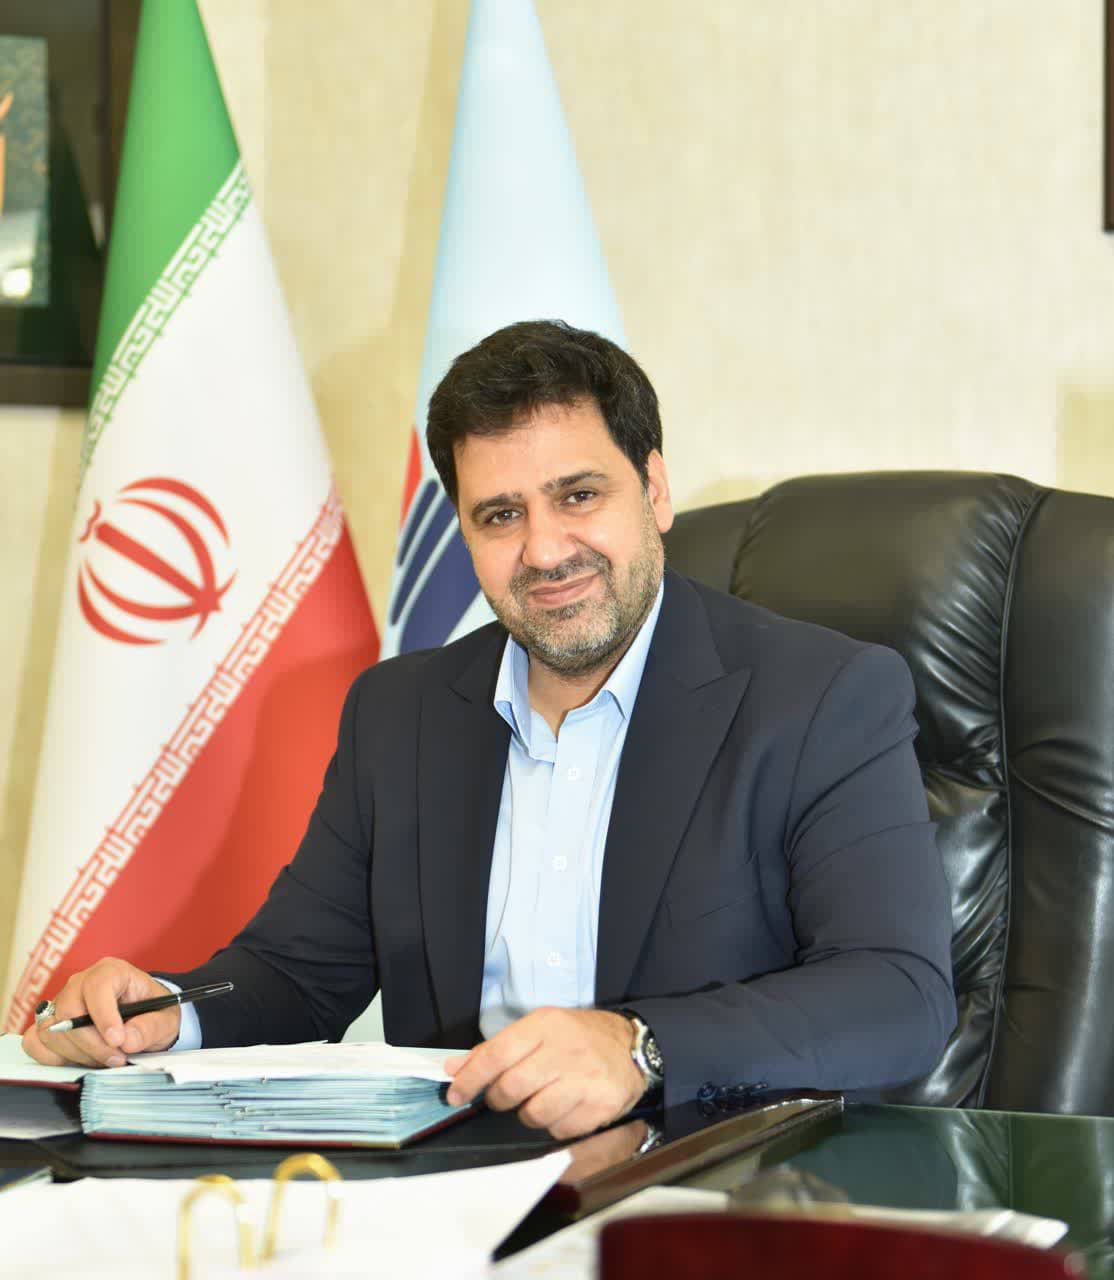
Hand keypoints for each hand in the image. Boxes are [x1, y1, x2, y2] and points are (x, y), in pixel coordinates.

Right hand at [21, 958, 181, 1068]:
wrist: (144, 1019)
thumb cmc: (153, 1013)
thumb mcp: (164, 1019)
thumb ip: (149, 1027)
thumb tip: (127, 1041)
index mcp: (111, 972)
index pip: (97, 986)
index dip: (104, 1015)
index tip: (117, 1040)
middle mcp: (80, 983)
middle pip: (69, 1012)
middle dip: (92, 1043)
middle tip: (116, 1058)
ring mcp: (60, 1003)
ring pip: (51, 1030)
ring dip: (77, 1053)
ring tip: (104, 1059)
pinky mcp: (49, 1024)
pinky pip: (35, 1041)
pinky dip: (53, 1057)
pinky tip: (78, 1059)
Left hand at [443, 1007, 644, 1138]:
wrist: (632, 1047)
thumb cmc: (578, 1038)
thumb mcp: (539, 1030)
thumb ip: (495, 1049)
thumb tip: (454, 1068)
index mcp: (545, 1025)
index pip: (496, 1054)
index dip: (470, 1079)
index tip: (455, 1094)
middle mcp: (565, 1050)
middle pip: (512, 1088)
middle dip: (499, 1099)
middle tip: (504, 1097)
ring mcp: (585, 1079)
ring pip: (534, 1114)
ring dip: (529, 1113)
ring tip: (541, 1099)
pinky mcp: (600, 1105)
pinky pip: (560, 1130)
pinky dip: (555, 1125)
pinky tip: (565, 1107)